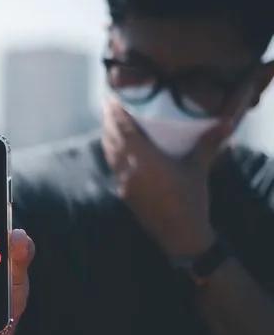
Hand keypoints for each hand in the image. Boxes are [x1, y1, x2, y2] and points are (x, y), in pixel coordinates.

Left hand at [101, 96, 227, 256]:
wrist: (180, 234)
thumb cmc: (190, 199)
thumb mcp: (199, 168)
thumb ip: (209, 143)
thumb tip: (227, 123)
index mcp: (145, 160)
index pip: (124, 131)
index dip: (115, 114)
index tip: (110, 100)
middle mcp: (129, 170)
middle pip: (112, 140)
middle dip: (108, 123)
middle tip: (107, 107)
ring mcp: (124, 182)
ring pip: (109, 155)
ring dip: (107, 138)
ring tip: (108, 125)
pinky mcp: (124, 193)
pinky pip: (113, 167)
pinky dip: (111, 154)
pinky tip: (115, 151)